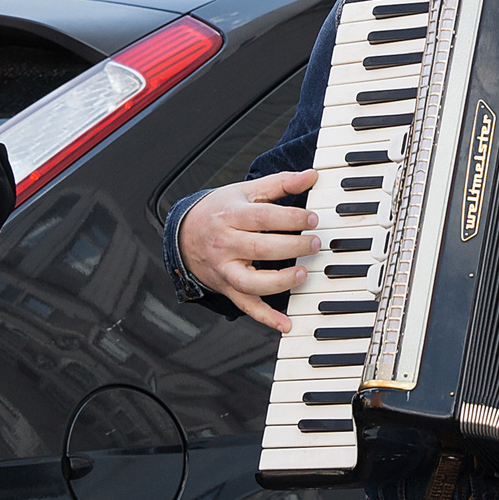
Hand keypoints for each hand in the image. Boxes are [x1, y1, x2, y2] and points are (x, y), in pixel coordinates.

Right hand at [177, 168, 321, 332]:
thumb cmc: (219, 211)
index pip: (263, 217)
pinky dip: (265, 317)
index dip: (290, 218)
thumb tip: (311, 176)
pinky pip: (246, 305)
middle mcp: (226, 244)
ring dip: (279, 282)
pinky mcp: (228, 288)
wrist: (183, 234)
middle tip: (315, 243)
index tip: (313, 218)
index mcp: (231, 216)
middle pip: (260, 248)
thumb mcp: (245, 192)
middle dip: (292, 247)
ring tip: (302, 274)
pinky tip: (285, 324)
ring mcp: (225, 269)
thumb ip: (280, 183)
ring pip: (250, 282)